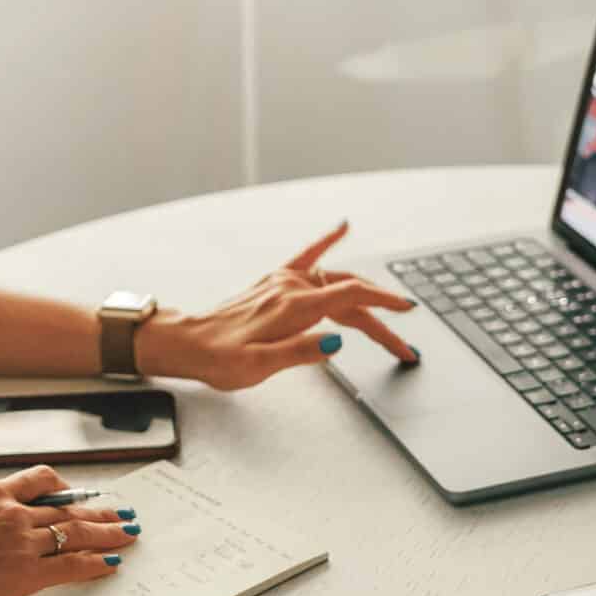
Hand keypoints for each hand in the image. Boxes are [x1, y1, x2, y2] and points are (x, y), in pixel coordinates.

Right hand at [0, 467, 137, 595]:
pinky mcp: (24, 574)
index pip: (39, 480)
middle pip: (67, 507)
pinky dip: (95, 563)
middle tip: (120, 513)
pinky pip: (71, 565)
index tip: (79, 494)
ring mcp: (19, 542)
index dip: (66, 488)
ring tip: (127, 534)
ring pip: (76, 533)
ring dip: (108, 534)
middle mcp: (9, 512)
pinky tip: (110, 563)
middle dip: (98, 511)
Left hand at [139, 219, 418, 390]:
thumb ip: (301, 352)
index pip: (350, 299)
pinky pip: (306, 257)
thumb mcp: (261, 366)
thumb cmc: (220, 359)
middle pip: (350, 297)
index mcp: (292, 308)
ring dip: (366, 297)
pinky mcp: (273, 282)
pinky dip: (326, 242)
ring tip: (391, 313)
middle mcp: (290, 289)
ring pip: (336, 284)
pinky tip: (342, 228)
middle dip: (382, 319)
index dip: (383, 304)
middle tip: (403, 347)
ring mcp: (282, 282)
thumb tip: (337, 344)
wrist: (187, 344)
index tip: (408, 311)